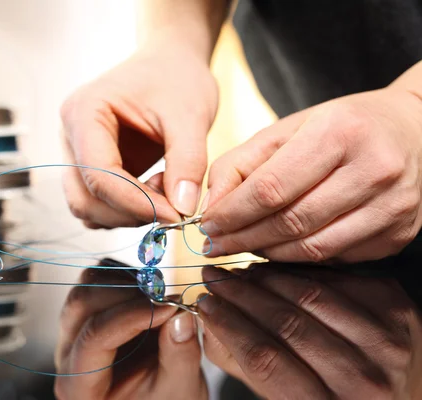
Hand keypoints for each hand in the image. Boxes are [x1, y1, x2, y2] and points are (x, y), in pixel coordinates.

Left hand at [54, 267, 206, 399]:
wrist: (160, 396)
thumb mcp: (180, 388)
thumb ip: (179, 356)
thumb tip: (179, 313)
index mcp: (79, 386)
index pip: (93, 338)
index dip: (131, 316)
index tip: (169, 308)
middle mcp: (68, 353)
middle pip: (82, 302)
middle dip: (129, 294)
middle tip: (167, 302)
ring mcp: (74, 327)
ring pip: (89, 282)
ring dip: (129, 282)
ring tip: (161, 301)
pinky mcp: (89, 308)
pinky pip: (101, 274)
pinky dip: (129, 275)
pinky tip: (151, 296)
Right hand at [60, 41, 217, 228]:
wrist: (170, 64)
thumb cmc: (177, 78)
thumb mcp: (191, 115)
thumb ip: (188, 162)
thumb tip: (183, 210)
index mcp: (83, 113)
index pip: (98, 175)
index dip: (136, 203)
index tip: (176, 215)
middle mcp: (70, 136)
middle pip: (84, 200)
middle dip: (129, 213)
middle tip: (173, 206)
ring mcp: (77, 155)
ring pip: (88, 209)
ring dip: (128, 215)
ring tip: (165, 189)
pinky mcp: (91, 169)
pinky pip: (99, 206)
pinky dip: (126, 212)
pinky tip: (156, 191)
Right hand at [198, 264, 421, 398]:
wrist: (399, 398)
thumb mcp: (281, 398)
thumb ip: (241, 362)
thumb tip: (209, 317)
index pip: (265, 358)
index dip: (227, 324)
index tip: (204, 303)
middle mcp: (365, 380)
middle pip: (287, 322)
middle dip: (240, 294)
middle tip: (213, 277)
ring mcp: (387, 341)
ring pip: (309, 294)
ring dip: (264, 277)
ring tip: (239, 271)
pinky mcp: (397, 309)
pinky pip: (335, 279)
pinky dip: (299, 272)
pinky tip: (275, 271)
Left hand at [200, 86, 421, 261]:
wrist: (414, 129)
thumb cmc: (339, 127)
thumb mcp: (284, 130)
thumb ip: (239, 165)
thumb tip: (210, 208)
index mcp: (339, 132)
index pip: (270, 188)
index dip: (231, 214)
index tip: (207, 225)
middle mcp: (374, 169)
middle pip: (290, 223)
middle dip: (243, 239)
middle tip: (217, 244)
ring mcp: (393, 206)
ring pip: (313, 249)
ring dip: (268, 253)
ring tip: (246, 244)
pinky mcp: (399, 233)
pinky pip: (336, 258)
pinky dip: (301, 257)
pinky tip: (283, 246)